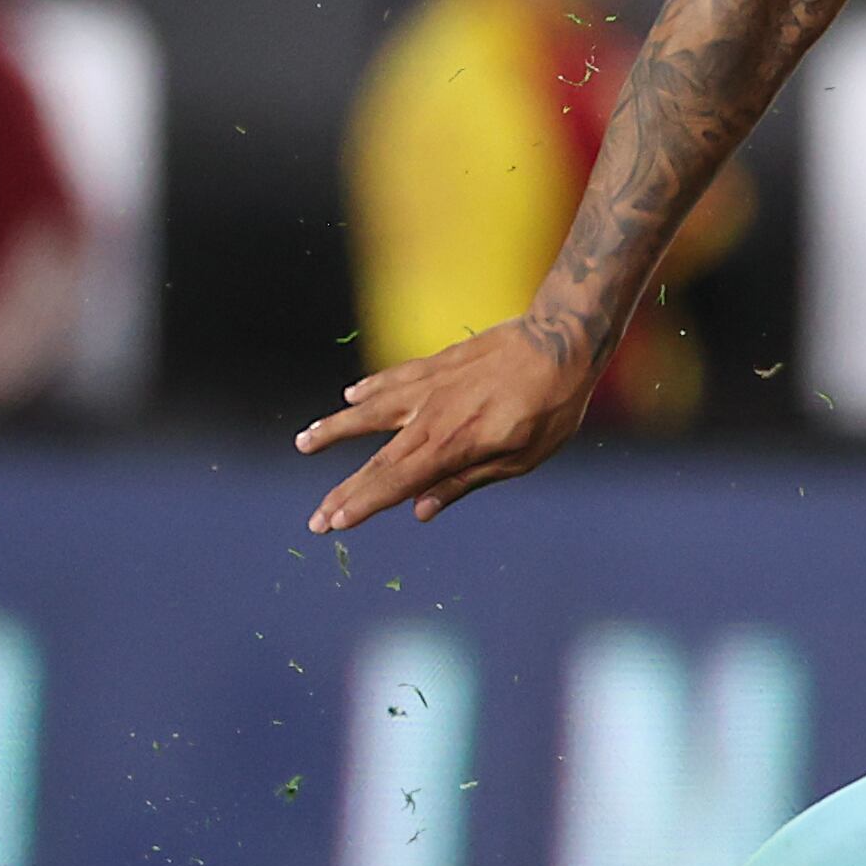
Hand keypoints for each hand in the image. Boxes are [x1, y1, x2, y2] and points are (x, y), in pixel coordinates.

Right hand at [297, 316, 596, 530]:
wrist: (561, 341)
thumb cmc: (552, 407)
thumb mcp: (521, 458)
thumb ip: (466, 481)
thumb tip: (420, 510)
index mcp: (451, 446)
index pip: (395, 483)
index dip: (362, 505)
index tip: (333, 524)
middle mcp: (430, 417)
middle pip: (378, 461)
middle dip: (344, 492)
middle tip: (315, 519)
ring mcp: (430, 386)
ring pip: (371, 410)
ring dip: (336, 427)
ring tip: (304, 442)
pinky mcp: (438, 363)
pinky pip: (396, 377)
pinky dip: (372, 387)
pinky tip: (353, 394)